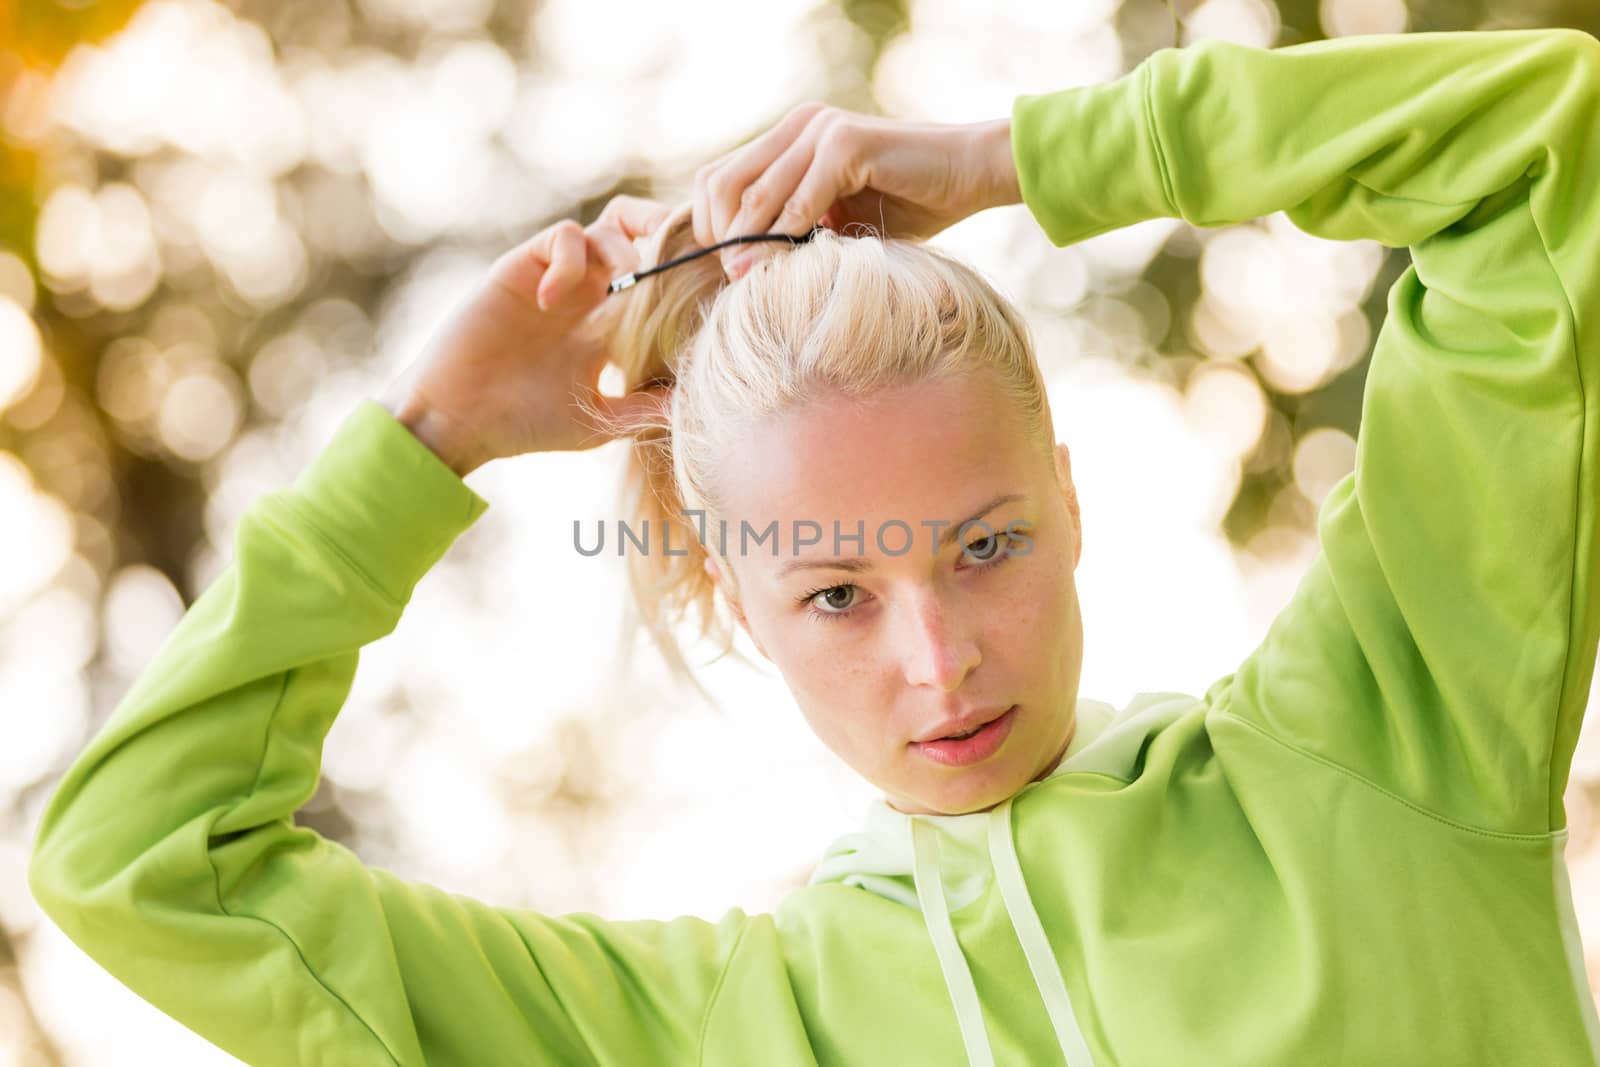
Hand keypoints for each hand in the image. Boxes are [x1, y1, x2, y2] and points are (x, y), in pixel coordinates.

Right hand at [378, 196, 673, 474]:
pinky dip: (568, 260)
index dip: (681, 270)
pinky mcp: (521, 268)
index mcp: (610, 323)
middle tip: (677, 260)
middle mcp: (588, 293)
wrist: (460, 419)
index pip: (657, 276)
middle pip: (637, 231)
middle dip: (663, 232)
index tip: (706, 287)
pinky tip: (555, 301)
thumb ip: (642, 410)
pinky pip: (560, 237)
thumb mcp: (597, 422)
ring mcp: (556, 278)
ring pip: (603, 226)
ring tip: (623, 284)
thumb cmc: (524, 424)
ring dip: (623, 247)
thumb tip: (693, 406)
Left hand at [693, 103, 1020, 278]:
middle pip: (724, 184)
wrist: (968, 176)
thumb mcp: (835, 220)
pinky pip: (800, 199)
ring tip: (753, 280)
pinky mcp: (846, 143)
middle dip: (724, 238)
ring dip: (750, 244)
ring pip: (756, 193)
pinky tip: (794, 266)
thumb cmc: (907, 206)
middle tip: (738, 278)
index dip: (711, 226)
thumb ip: (792, 228)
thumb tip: (739, 269)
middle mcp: (799, 125)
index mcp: (789, 136)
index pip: (717, 179)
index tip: (730, 268)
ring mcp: (821, 128)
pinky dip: (788, 237)